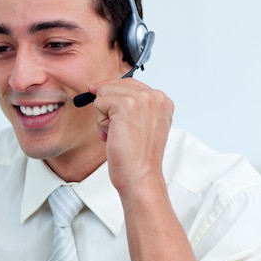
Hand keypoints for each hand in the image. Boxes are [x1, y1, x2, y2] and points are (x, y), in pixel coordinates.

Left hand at [91, 77, 173, 194]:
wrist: (140, 176)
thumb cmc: (137, 158)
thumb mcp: (140, 125)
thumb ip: (130, 106)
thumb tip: (99, 89)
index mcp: (162, 101)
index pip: (129, 84)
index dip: (113, 97)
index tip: (111, 115)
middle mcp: (155, 96)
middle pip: (114, 85)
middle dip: (108, 108)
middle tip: (117, 131)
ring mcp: (142, 99)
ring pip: (104, 92)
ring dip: (103, 116)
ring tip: (117, 134)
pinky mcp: (127, 104)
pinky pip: (98, 102)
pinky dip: (100, 121)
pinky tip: (113, 135)